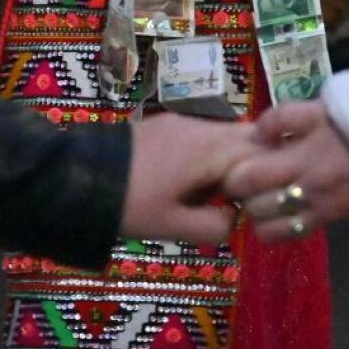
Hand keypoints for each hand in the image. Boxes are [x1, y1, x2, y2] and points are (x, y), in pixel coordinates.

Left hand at [120, 115, 260, 244]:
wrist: (78, 176)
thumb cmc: (131, 204)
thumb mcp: (174, 226)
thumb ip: (216, 226)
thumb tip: (235, 218)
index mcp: (211, 150)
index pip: (264, 155)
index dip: (270, 180)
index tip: (259, 207)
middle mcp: (204, 128)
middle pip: (252, 138)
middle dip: (257, 167)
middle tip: (246, 200)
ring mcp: (185, 122)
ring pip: (229, 134)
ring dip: (234, 161)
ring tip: (218, 195)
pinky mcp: (169, 124)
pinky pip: (207, 135)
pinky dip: (213, 155)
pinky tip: (194, 182)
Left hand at [225, 103, 348, 242]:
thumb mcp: (316, 111)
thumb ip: (282, 118)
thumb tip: (254, 133)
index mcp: (299, 158)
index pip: (247, 178)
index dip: (234, 174)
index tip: (235, 166)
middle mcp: (304, 189)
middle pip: (253, 206)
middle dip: (243, 196)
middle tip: (245, 184)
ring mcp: (315, 209)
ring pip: (267, 226)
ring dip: (258, 214)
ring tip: (260, 198)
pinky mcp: (326, 221)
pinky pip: (290, 235)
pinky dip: (276, 230)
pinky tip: (276, 214)